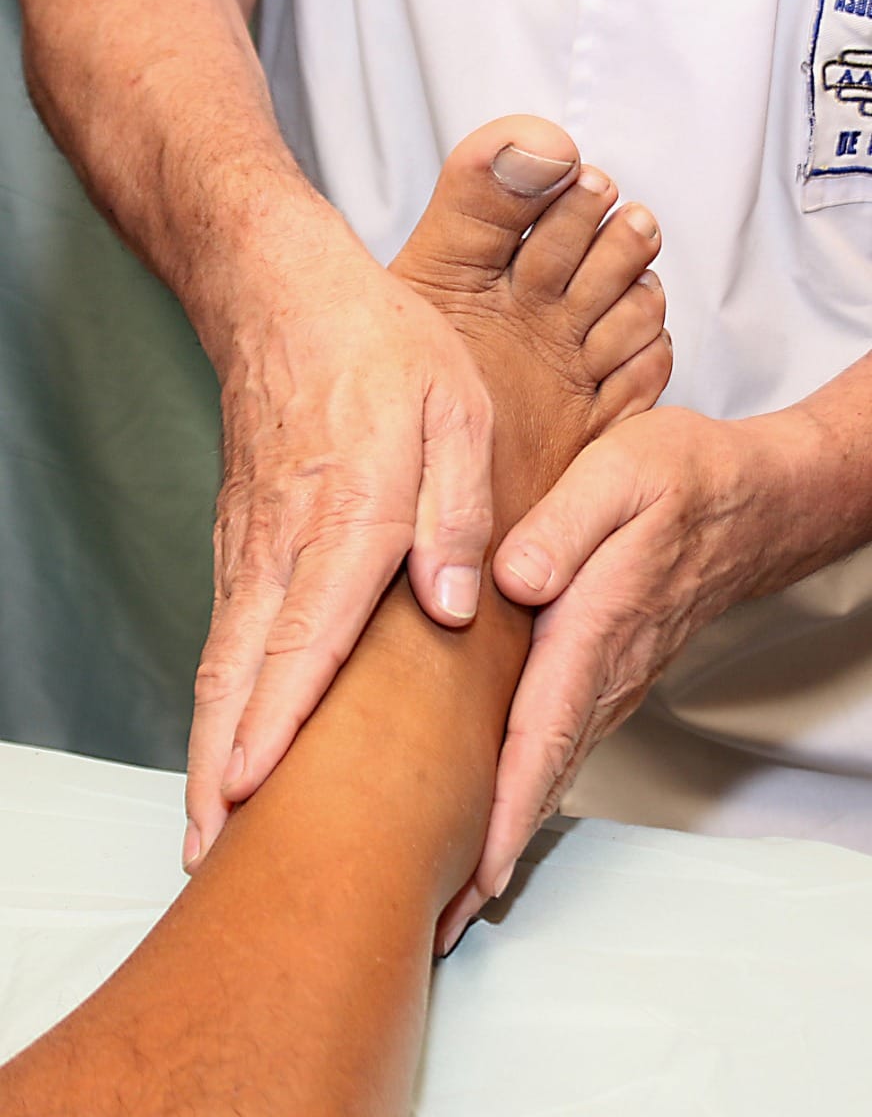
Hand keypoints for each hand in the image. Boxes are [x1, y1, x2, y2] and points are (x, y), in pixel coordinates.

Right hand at [184, 228, 494, 869]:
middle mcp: (286, 542)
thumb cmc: (381, 350)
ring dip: (210, 744)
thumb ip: (455, 511)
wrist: (285, 295)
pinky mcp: (240, 538)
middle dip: (222, 765)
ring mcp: (250, 542)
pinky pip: (225, 630)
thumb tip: (455, 606)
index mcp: (350, 513)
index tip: (253, 789)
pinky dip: (219, 696)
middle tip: (209, 849)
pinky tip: (222, 735)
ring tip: (205, 823)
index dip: (282, 718)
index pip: (311, 633)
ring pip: (222, 659)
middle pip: (243, 670)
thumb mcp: (455, 411)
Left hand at [435, 404, 810, 951]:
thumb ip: (563, 528)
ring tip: (451, 895)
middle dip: (489, 854)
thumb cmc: (682, 482)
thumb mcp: (619, 477)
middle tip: (436, 923)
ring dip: (503, 834)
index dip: (502, 810)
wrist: (754, 502)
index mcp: (594, 628)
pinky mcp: (611, 674)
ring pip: (551, 771)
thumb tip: (512, 581)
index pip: (540, 734)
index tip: (469, 880)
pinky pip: (561, 747)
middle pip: (540, 778)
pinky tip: (497, 815)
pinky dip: (526, 794)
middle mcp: (603, 674)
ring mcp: (612, 682)